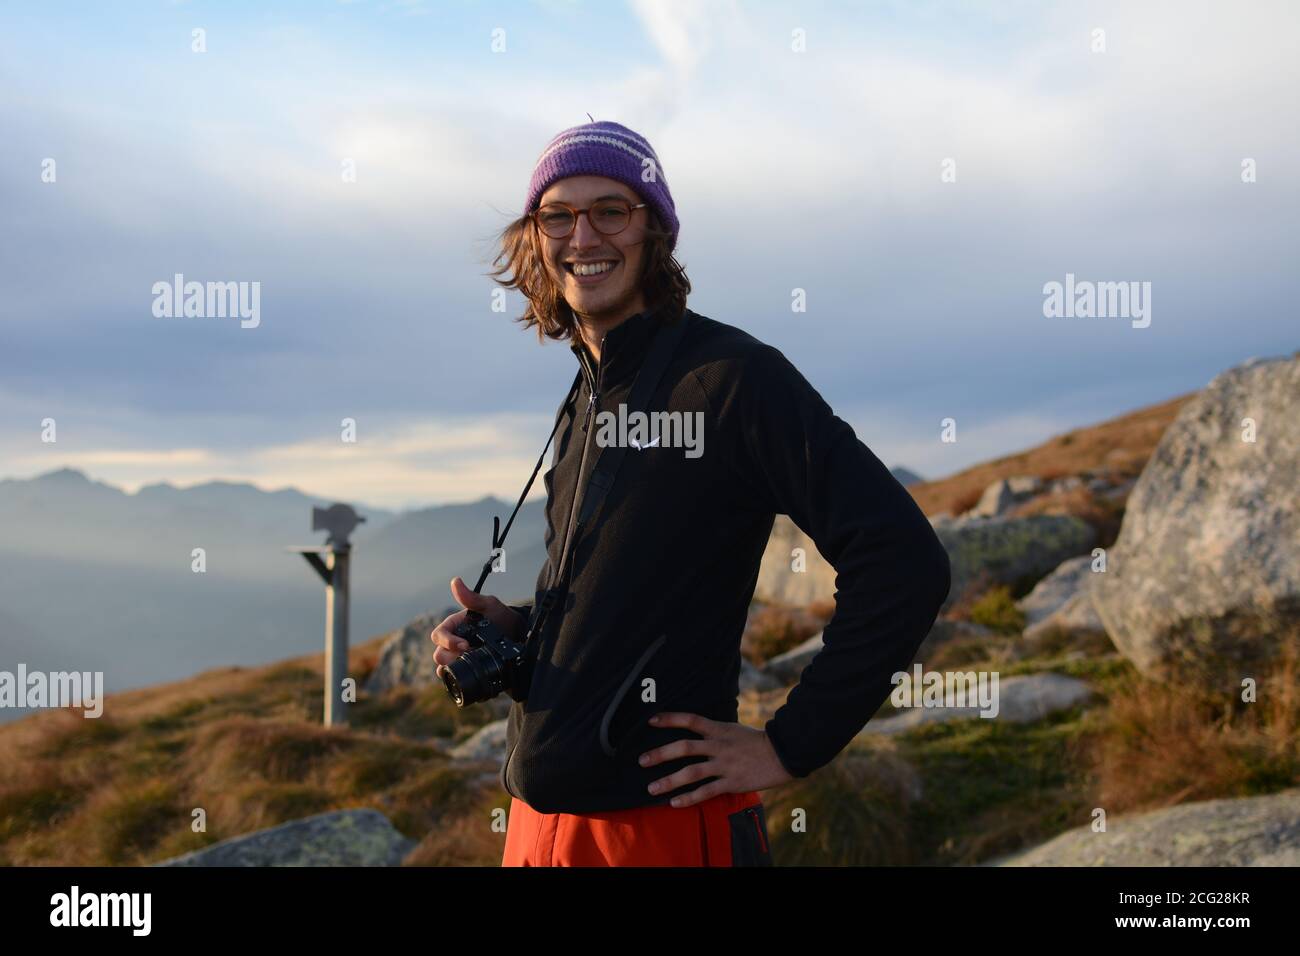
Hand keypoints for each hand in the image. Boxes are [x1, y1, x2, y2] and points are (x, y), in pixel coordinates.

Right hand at [430, 576, 526, 680]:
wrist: (517, 635)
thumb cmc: (500, 616)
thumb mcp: (488, 605)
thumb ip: (471, 597)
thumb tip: (455, 581)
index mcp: (452, 627)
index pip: (438, 635)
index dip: (448, 641)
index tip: (465, 645)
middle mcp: (452, 643)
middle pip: (438, 654)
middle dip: (451, 657)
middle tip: (469, 655)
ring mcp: (458, 657)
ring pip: (444, 668)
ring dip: (454, 669)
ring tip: (471, 666)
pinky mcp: (466, 669)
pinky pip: (456, 677)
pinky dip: (461, 678)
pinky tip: (474, 676)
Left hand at [637, 712, 793, 807]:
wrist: (783, 753)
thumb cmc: (757, 741)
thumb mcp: (734, 729)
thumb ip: (715, 733)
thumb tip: (697, 732)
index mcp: (719, 729)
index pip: (690, 720)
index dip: (670, 719)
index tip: (651, 720)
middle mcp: (719, 746)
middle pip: (684, 747)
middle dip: (661, 754)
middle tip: (642, 760)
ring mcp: (724, 765)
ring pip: (691, 773)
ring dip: (669, 780)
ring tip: (651, 788)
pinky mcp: (732, 782)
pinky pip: (706, 791)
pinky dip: (689, 798)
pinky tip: (674, 803)